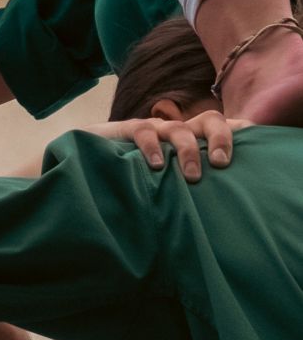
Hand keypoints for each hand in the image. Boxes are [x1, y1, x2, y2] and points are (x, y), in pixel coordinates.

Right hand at [86, 111, 245, 179]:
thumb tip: (215, 219)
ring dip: (188, 150)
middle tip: (221, 162)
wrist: (84, 163)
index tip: (255, 135)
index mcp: (190, 142)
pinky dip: (153, 147)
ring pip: (179, 128)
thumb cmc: (133, 181)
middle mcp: (175, 133)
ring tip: (193, 176)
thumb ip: (186, 190)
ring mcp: (152, 131)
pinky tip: (156, 166)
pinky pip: (144, 132)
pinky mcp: (126, 131)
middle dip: (220, 136)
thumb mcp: (167, 185)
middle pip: (209, 120)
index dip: (239, 130)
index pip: (220, 128)